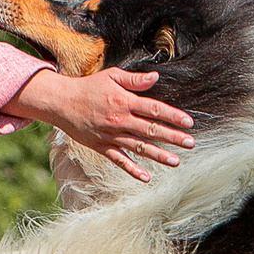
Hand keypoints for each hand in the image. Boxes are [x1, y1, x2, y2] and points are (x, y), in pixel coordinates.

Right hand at [5, 68, 196, 182]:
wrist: (62, 102)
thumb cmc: (89, 87)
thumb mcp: (112, 76)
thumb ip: (135, 80)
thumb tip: (156, 77)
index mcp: (125, 101)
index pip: (155, 109)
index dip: (173, 116)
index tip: (189, 123)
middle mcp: (120, 119)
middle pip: (151, 130)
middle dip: (173, 137)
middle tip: (190, 143)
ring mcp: (111, 135)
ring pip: (139, 147)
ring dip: (158, 155)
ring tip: (176, 161)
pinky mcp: (102, 146)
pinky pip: (119, 160)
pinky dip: (132, 169)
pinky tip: (146, 177)